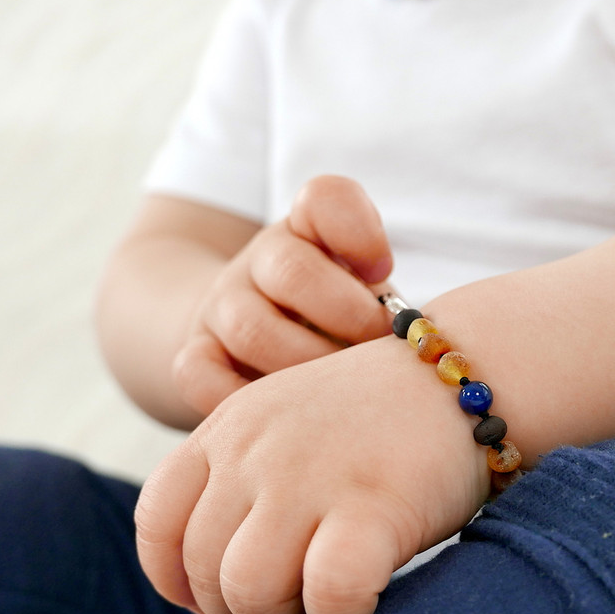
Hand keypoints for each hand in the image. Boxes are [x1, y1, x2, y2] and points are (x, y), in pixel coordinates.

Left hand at [137, 336, 489, 613]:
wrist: (461, 375)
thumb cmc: (379, 417)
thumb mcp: (287, 423)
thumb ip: (242, 481)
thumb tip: (213, 581)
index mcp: (230, 427)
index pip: (157, 519)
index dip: (177, 577)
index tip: (217, 595)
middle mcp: (257, 450)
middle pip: (204, 570)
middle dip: (241, 610)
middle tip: (291, 605)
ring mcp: (310, 477)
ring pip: (251, 591)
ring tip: (322, 604)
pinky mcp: (373, 506)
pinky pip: (328, 594)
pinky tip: (367, 595)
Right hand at [174, 175, 394, 415]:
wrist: (244, 328)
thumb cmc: (333, 318)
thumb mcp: (365, 293)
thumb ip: (390, 305)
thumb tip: (420, 344)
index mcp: (309, 230)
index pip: (325, 199)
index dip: (358, 231)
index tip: (382, 270)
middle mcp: (260, 260)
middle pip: (292, 270)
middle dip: (348, 317)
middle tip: (378, 350)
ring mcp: (222, 307)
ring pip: (252, 330)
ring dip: (307, 367)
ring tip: (343, 394)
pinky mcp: (194, 353)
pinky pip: (200, 376)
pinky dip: (242, 398)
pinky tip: (282, 414)